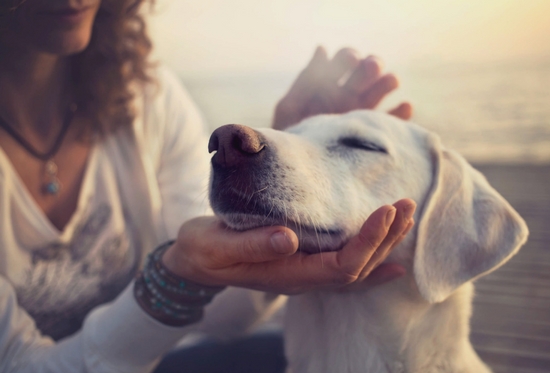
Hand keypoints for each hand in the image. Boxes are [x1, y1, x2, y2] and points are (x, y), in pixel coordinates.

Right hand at [162, 199, 415, 294]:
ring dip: (384, 244)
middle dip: (385, 238)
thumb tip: (288, 238)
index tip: (385, 210)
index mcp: (287, 274)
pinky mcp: (302, 261)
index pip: (341, 266)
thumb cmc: (203, 251)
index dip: (368, 241)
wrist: (195, 262)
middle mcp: (303, 278)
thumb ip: (252, 245)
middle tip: (405, 204)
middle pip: (358, 267)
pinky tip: (393, 261)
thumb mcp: (218, 245)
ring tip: (405, 217)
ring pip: (356, 267)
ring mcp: (305, 272)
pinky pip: (345, 267)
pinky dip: (372, 262)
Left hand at [272, 46, 412, 130]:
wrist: (299, 171)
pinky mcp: (374, 133)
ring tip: (390, 81)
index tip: (351, 60)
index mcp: (328, 84)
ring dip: (388, 81)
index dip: (349, 57)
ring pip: (382, 90)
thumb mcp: (290, 108)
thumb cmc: (290, 139)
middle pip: (367, 71)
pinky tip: (404, 107)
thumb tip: (322, 48)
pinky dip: (402, 113)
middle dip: (371, 65)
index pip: (345, 60)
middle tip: (371, 68)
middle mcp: (349, 95)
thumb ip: (306, 80)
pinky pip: (393, 121)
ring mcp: (363, 113)